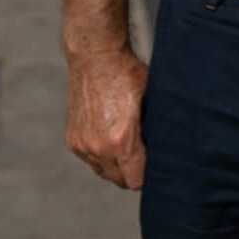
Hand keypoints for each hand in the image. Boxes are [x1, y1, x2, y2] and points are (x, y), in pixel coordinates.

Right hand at [65, 46, 149, 188]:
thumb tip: (166, 149)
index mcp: (121, 141)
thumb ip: (155, 130)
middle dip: (133, 173)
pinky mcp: (73, 140)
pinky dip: (101, 155)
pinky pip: (91, 160)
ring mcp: (83, 145)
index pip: (136, 181)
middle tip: (145, 157)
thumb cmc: (127, 75)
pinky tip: (111, 138)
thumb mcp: (152, 100)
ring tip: (128, 147)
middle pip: (120, 181)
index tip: (156, 166)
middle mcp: (98, 148)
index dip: (148, 176)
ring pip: (104, 172)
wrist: (96, 57)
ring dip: (116, 166)